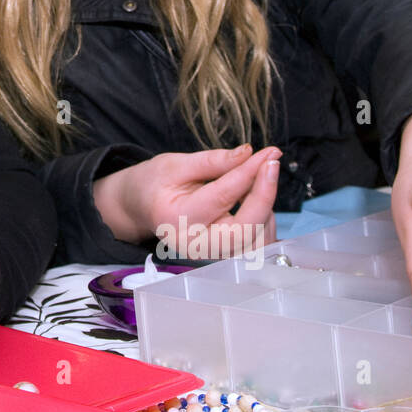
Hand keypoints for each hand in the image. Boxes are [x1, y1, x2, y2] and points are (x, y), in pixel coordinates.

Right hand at [93, 144, 279, 254]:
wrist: (140, 208)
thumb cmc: (155, 184)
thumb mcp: (175, 164)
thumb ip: (212, 161)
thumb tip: (248, 153)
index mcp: (176, 219)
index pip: (223, 195)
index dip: (250, 171)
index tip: (270, 152)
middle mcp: (194, 245)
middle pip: (245, 230)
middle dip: (264, 196)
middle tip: (271, 165)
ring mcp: (211, 257)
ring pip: (257, 241)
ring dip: (265, 209)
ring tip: (254, 183)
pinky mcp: (224, 259)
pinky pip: (257, 246)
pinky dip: (263, 221)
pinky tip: (252, 202)